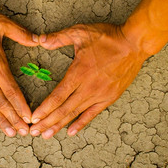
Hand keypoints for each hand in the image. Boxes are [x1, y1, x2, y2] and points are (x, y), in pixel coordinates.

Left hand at [30, 23, 149, 138]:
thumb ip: (58, 38)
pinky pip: (92, 114)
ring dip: (60, 125)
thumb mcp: (80, 32)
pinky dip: (81, 123)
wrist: (134, 44)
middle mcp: (88, 88)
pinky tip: (71, 132)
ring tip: (47, 135)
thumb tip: (39, 39)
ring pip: (75, 114)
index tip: (33, 119)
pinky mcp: (110, 97)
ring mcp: (99, 94)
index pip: (57, 96)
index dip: (44, 109)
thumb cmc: (108, 37)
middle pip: (63, 109)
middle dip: (47, 122)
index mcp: (79, 73)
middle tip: (34, 133)